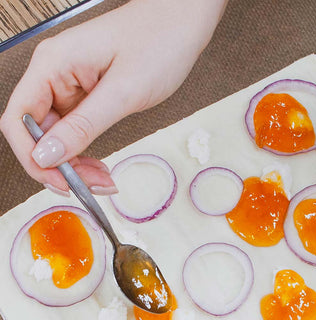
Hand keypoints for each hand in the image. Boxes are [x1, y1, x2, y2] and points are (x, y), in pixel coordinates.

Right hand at [0, 0, 225, 195]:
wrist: (183, 23)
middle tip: (92, 187)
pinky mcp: (88, 94)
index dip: (33, 157)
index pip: (18, 120)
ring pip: (57, 137)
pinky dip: (85, 152)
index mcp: (52, 65)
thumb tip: (47, 155)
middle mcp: (54, 74)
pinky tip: (100, 166)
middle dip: (60, 166)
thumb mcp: (123, 92)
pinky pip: (76, 130)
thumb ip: (83, 126)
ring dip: (75, 164)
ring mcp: (70, 85)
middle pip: (36, 133)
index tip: (61, 182)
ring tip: (103, 180)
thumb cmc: (159, 42)